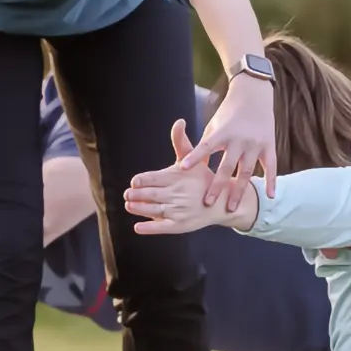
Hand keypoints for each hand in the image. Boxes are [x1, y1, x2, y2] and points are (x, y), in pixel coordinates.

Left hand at [125, 120, 257, 233]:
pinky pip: (161, 228)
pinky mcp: (181, 225)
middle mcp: (177, 194)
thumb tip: (178, 122)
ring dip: (138, 208)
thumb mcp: (194, 158)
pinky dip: (148, 228)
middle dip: (135, 195)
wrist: (222, 201)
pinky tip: (137, 227)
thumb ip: (181, 141)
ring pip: (152, 210)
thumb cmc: (204, 177)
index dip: (140, 180)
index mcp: (178, 177)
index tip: (134, 182)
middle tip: (127, 194)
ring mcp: (179, 211)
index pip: (152, 178)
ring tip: (129, 205)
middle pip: (149, 194)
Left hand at [180, 74, 275, 209]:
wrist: (254, 94)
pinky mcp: (269, 145)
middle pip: (227, 166)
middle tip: (207, 203)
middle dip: (217, 185)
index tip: (183, 169)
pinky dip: (271, 181)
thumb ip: (206, 146)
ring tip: (231, 208)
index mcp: (222, 132)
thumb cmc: (229, 112)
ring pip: (247, 171)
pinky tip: (269, 195)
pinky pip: (271, 166)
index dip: (194, 157)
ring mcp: (255, 143)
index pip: (206, 146)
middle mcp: (239, 139)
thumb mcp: (214, 125)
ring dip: (239, 190)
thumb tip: (192, 169)